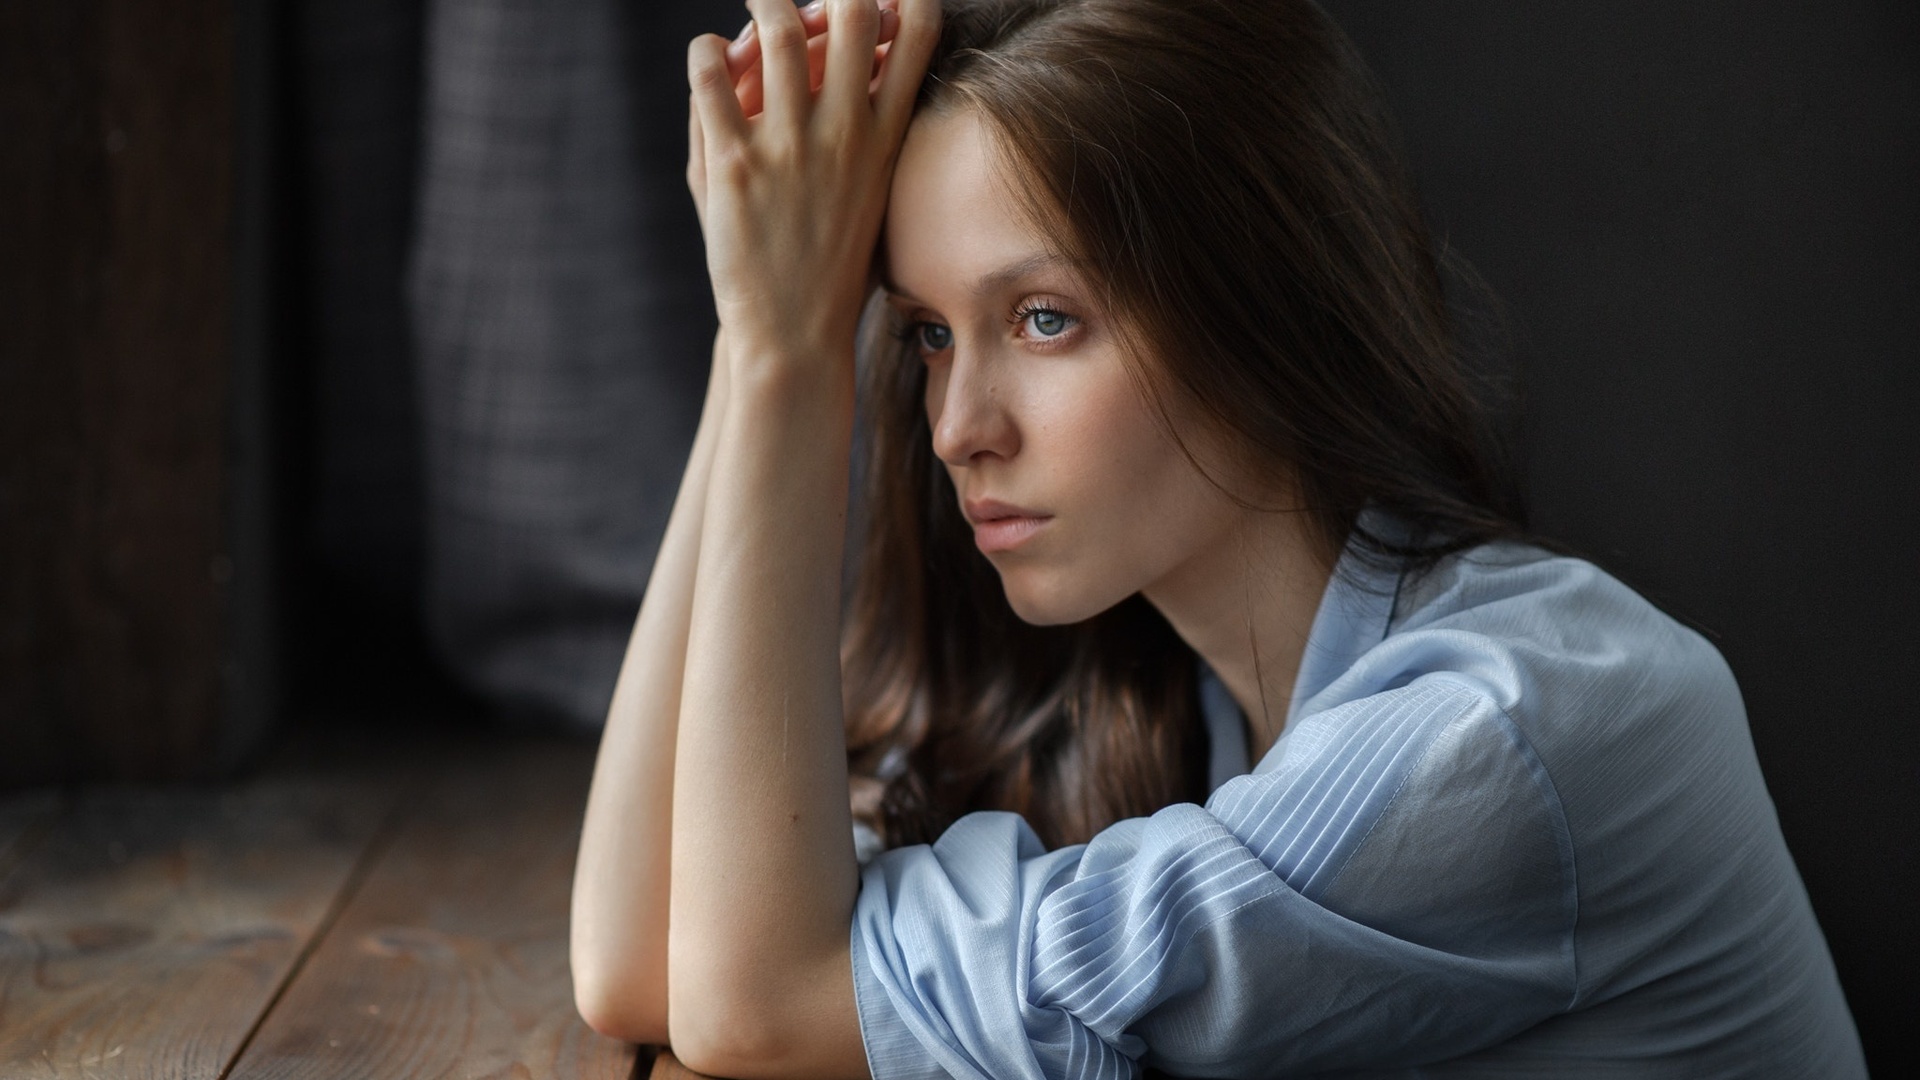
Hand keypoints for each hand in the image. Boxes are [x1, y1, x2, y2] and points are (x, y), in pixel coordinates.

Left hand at [685, 0, 939, 375]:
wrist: (794, 332)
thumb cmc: (831, 262)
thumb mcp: (871, 191)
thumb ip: (867, 121)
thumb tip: (844, 54)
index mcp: (883, 137)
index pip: (918, 34)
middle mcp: (843, 134)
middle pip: (852, 12)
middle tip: (806, 5)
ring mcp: (787, 147)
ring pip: (778, 29)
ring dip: (764, 6)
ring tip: (754, 13)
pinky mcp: (733, 164)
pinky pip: (710, 73)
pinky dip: (706, 52)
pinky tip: (710, 62)